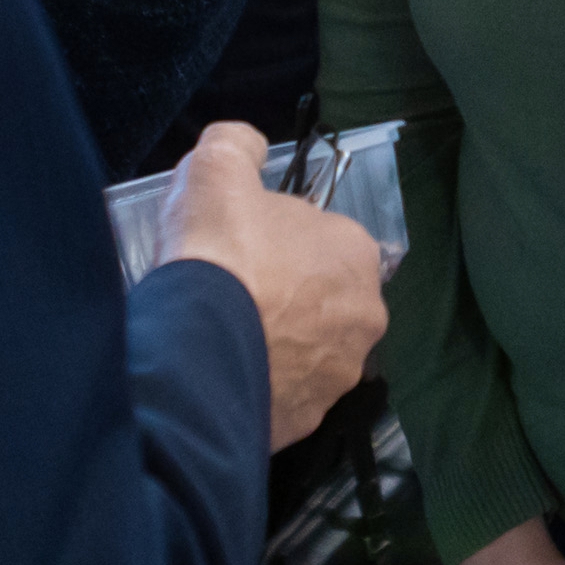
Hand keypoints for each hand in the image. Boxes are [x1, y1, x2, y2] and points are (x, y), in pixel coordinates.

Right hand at [161, 122, 387, 445]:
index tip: (243, 249)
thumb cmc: (220, 251)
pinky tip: (229, 375)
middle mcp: (365, 316)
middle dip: (288, 296)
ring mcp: (341, 374)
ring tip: (229, 338)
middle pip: (322, 298)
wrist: (198, 352)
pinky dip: (264, 387)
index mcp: (356, 252)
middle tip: (236, 294)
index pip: (323, 238)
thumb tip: (248, 145)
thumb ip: (238, 145)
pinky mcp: (311, 420)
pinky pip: (287, 395)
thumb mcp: (218, 168)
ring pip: (310, 351)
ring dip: (279, 344)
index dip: (279, 240)